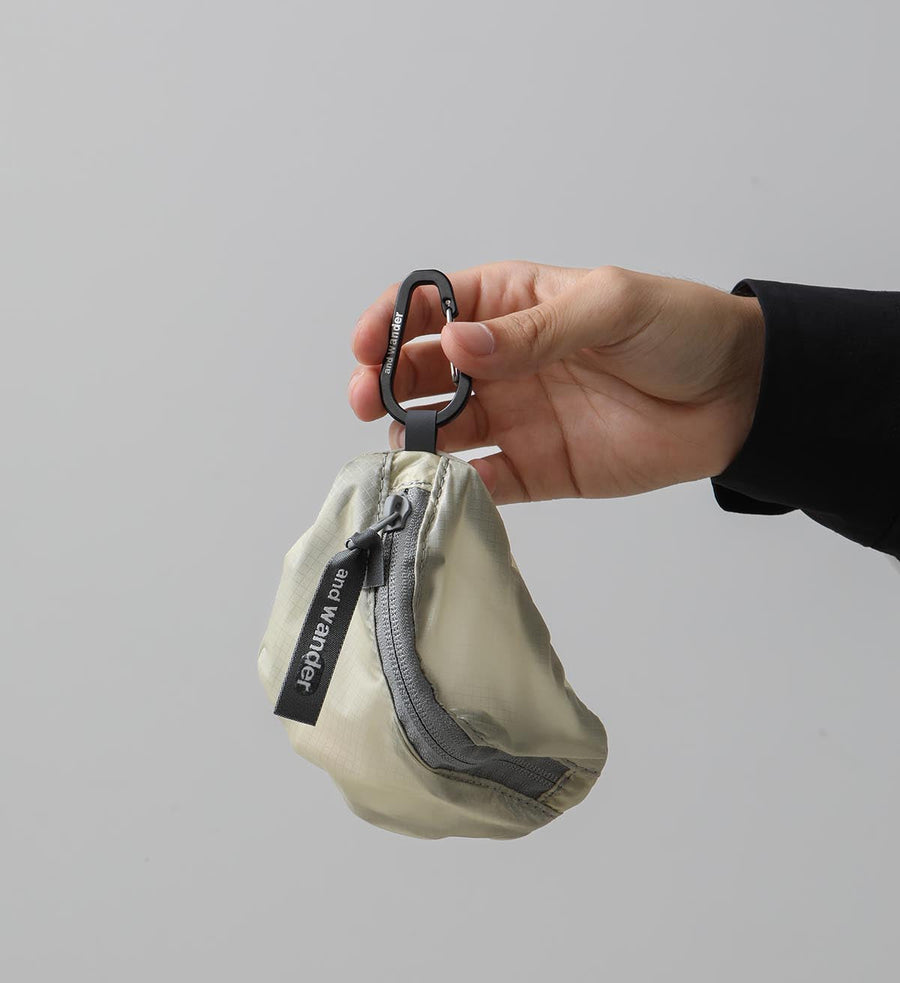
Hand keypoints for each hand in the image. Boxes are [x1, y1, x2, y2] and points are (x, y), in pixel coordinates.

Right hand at [349, 262, 763, 503]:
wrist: (736, 398)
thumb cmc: (680, 331)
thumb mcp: (610, 307)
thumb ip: (535, 329)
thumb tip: (459, 344)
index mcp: (511, 304)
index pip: (431, 307)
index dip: (390, 322)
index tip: (367, 346)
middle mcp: (501, 361)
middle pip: (421, 372)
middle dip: (385, 384)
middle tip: (370, 402)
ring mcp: (514, 417)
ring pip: (441, 429)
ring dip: (415, 438)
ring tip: (408, 448)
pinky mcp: (534, 469)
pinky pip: (482, 482)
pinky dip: (456, 488)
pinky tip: (446, 487)